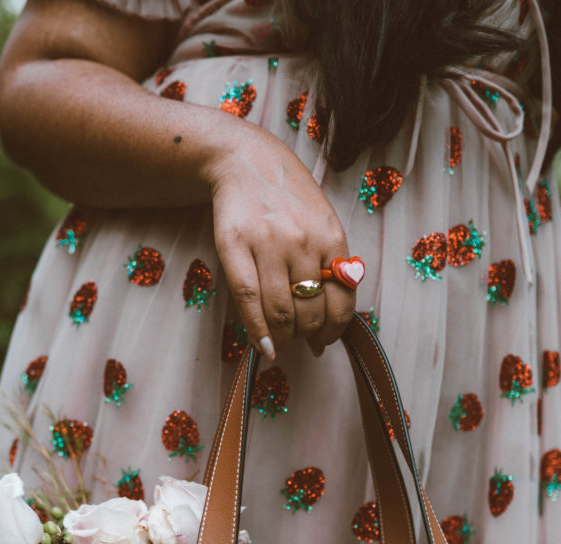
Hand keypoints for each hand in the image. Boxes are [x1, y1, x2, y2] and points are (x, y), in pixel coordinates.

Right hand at [205, 126, 354, 358]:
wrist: (247, 161)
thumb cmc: (288, 199)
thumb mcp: (322, 225)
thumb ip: (330, 268)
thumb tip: (328, 330)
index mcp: (331, 236)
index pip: (341, 301)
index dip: (334, 331)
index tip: (324, 341)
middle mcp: (302, 241)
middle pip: (311, 312)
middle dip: (307, 335)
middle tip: (298, 337)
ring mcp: (268, 244)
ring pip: (281, 312)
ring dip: (283, 338)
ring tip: (281, 340)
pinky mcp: (235, 247)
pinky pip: (249, 301)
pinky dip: (258, 332)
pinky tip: (264, 347)